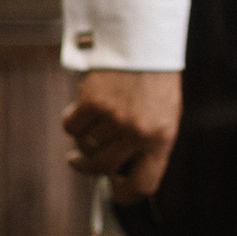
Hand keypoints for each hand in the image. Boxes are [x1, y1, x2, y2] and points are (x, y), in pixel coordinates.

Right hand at [63, 69, 181, 203]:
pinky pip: (71, 127)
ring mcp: (114, 118)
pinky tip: (81, 111)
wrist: (144, 40)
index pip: (143, 185)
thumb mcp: (165, 115)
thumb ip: (147, 146)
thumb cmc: (155, 81)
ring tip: (91, 124)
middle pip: (102, 169)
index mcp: (161, 138)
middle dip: (88, 168)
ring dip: (83, 140)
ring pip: (84, 147)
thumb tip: (118, 176)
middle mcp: (137, 132)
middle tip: (80, 162)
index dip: (125, 195)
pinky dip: (73, 121)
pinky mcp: (92, 102)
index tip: (114, 190)